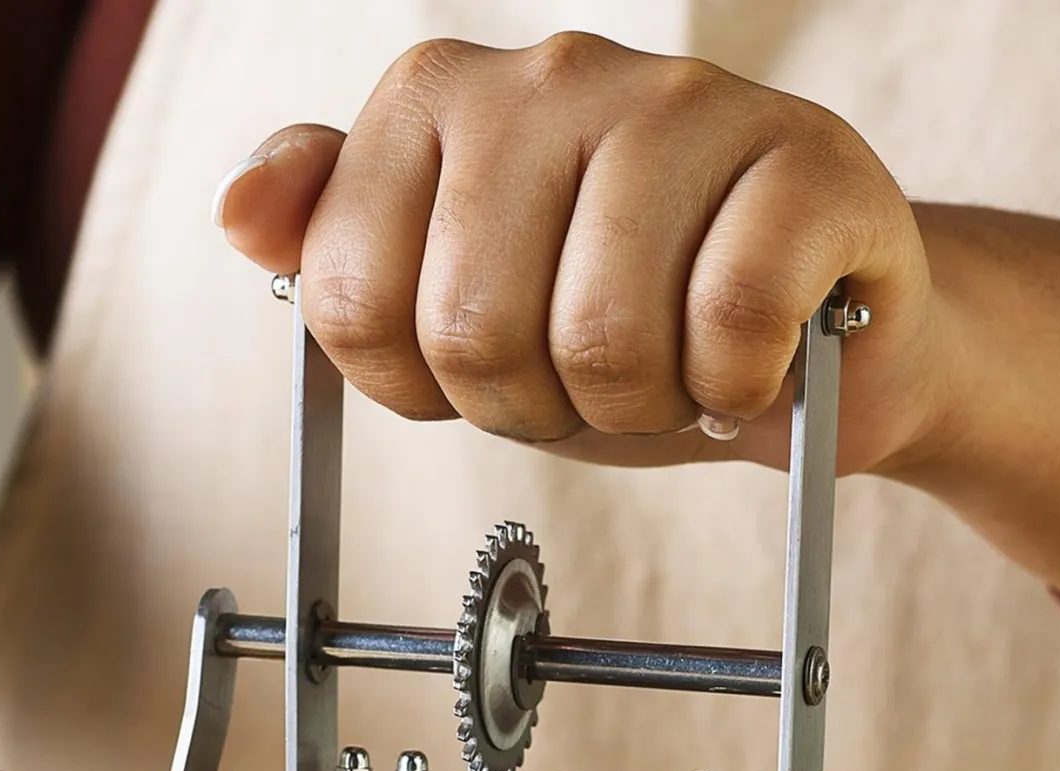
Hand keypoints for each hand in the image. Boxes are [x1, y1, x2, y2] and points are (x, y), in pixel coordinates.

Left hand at [217, 35, 1059, 643]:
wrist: (819, 347)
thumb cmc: (633, 325)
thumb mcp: (458, 306)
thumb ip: (339, 252)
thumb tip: (239, 213)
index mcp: (440, 102)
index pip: (354, 302)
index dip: (425, 387)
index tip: (492, 368)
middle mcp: (551, 74)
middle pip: (472, 329)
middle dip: (535, 407)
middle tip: (595, 383)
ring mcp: (683, 103)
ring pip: (600, 332)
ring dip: (641, 407)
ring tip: (673, 374)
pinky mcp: (806, 159)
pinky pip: (728, 319)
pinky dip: (736, 388)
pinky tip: (750, 367)